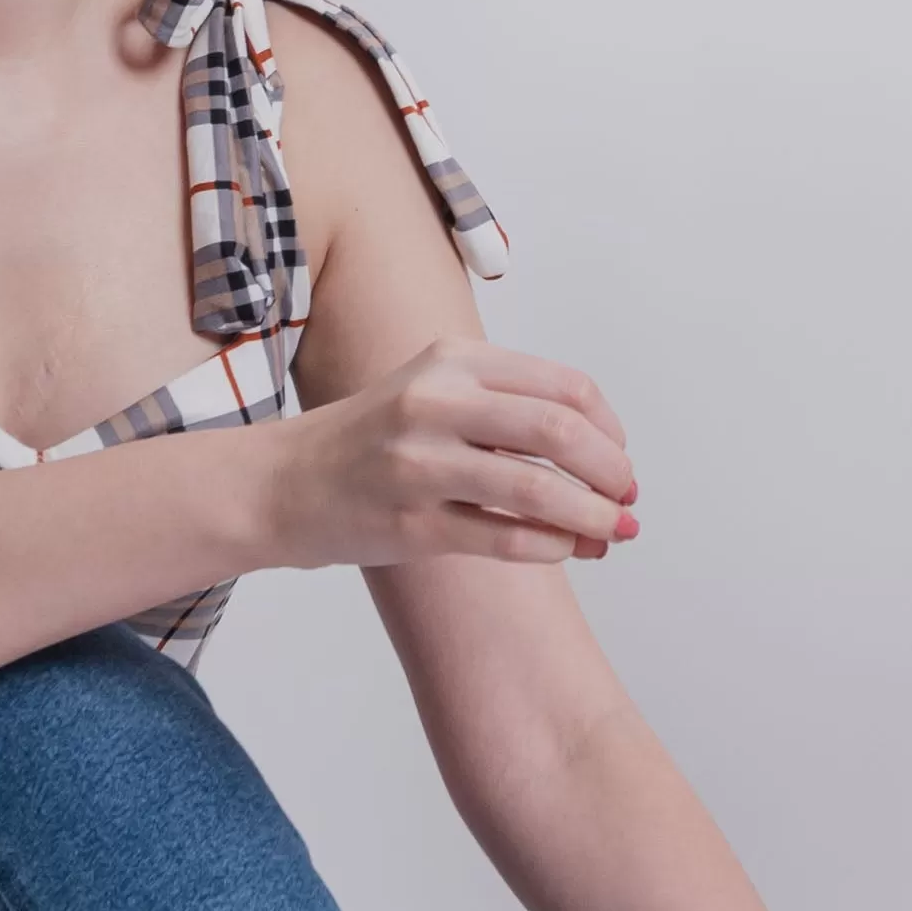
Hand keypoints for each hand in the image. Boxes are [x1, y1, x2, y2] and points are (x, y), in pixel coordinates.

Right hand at [269, 336, 640, 573]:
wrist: (283, 485)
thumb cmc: (373, 441)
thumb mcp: (434, 391)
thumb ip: (507, 406)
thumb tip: (603, 450)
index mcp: (453, 360)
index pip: (564, 387)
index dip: (610, 428)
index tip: (619, 459)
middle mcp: (435, 403)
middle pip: (560, 431)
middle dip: (611, 472)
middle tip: (628, 499)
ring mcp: (419, 464)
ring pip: (538, 489)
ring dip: (593, 517)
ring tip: (615, 534)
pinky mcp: (410, 523)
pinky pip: (504, 536)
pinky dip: (552, 546)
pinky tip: (568, 550)